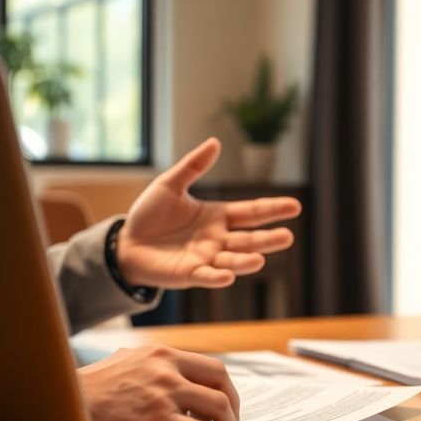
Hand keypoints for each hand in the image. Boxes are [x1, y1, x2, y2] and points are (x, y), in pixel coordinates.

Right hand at [77, 344, 239, 420]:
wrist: (63, 405)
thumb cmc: (88, 391)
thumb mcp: (125, 363)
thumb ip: (152, 367)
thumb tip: (173, 379)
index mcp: (160, 353)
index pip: (210, 366)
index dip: (224, 388)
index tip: (224, 403)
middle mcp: (166, 367)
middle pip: (222, 381)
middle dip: (232, 405)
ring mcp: (164, 393)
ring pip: (219, 406)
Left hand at [117, 137, 302, 288]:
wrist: (125, 243)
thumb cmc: (149, 216)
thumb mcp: (169, 185)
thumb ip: (193, 166)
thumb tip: (215, 142)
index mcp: (217, 216)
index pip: (251, 212)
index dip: (272, 209)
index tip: (295, 206)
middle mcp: (217, 239)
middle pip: (248, 239)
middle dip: (268, 240)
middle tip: (288, 237)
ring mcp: (205, 259)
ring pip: (232, 261)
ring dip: (246, 261)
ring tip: (260, 258)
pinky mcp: (188, 274)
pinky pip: (206, 277)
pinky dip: (217, 278)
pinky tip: (227, 276)